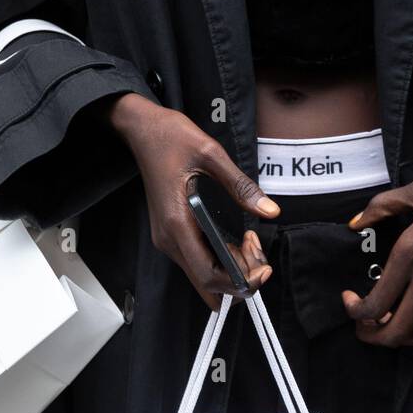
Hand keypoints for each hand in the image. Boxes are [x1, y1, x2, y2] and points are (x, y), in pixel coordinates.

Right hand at [107, 93, 279, 309]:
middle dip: (240, 277)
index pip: (209, 275)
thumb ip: (240, 185)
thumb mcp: (211, 154)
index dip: (239, 282)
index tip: (263, 269)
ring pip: (203, 273)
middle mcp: (169, 238)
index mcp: (177, 222)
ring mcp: (167, 237)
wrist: (142, 130)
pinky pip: (198, 258)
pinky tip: (236, 240)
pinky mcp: (171, 231)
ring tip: (251, 242)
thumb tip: (270, 211)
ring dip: (231, 268)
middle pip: (207, 282)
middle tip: (260, 250)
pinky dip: (220, 258)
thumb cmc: (170, 137)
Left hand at [341, 174, 412, 347]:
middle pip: (396, 333)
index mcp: (409, 255)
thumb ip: (379, 207)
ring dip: (399, 337)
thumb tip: (356, 222)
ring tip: (387, 322)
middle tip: (362, 325)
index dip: (355, 310)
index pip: (375, 304)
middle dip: (372, 337)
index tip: (350, 299)